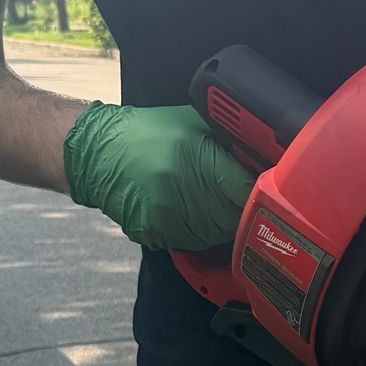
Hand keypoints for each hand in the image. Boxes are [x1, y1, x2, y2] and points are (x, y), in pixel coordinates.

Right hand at [62, 103, 255, 252]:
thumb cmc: (148, 132)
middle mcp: (180, 187)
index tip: (268, 194)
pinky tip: (192, 213)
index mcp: (193, 156)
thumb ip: (228, 140)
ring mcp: (166, 213)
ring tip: (213, 203)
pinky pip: (193, 242)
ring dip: (223, 224)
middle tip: (241, 199)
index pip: (244, 188)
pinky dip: (200, 232)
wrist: (97, 151)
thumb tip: (265, 157)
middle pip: (234, 216)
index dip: (260, 194)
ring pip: (217, 234)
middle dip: (242, 209)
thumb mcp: (193, 123)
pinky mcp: (154, 232)